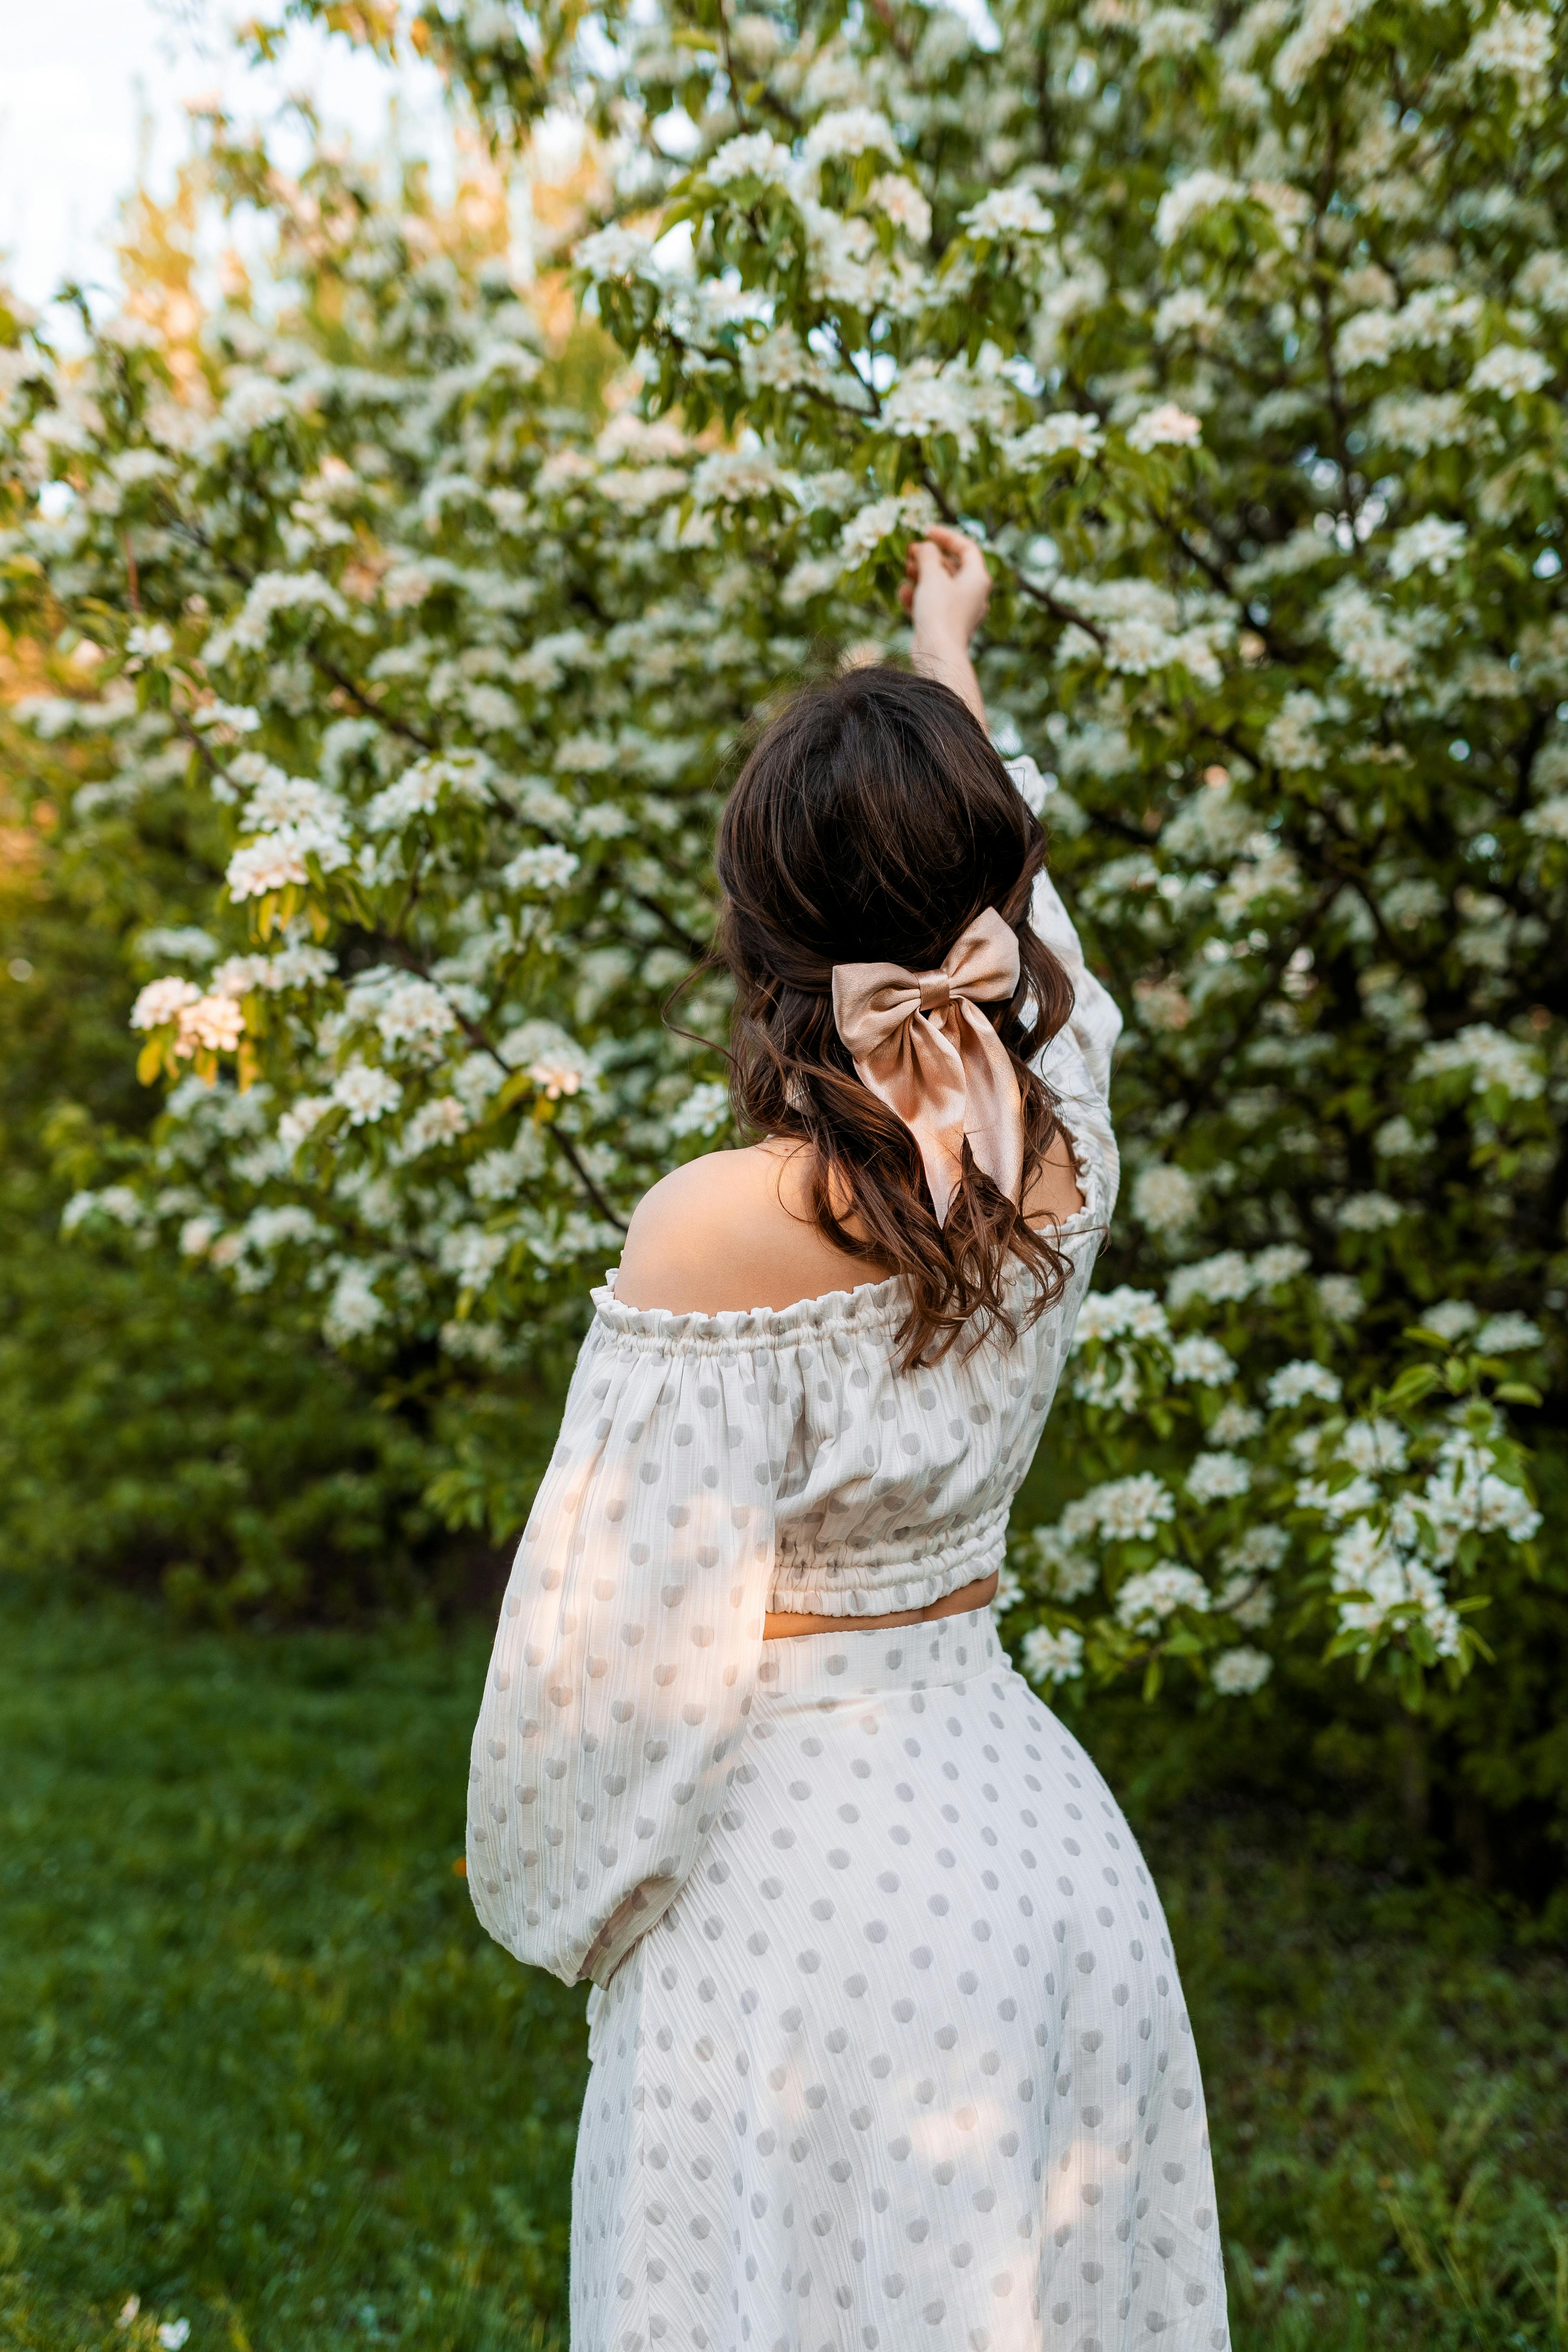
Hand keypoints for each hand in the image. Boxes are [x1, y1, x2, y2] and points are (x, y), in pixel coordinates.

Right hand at [898, 525, 990, 651]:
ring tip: (904, 569)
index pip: (966, 547)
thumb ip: (927, 555)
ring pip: (941, 585)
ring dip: (921, 575)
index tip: (926, 531)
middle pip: (951, 566)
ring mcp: (960, 610)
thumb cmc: (940, 612)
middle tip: (909, 551)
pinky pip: (933, 603)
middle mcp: (973, 593)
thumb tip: (923, 547)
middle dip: (929, 557)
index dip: (946, 536)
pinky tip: (903, 592)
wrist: (938, 654)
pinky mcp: (946, 624)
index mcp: (978, 578)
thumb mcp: (932, 576)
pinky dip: (919, 596)